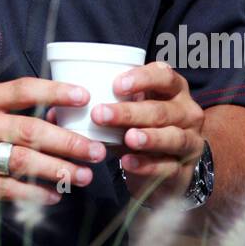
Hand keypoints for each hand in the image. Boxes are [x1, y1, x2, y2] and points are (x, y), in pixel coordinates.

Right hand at [0, 78, 107, 214]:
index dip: (55, 91)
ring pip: (19, 160)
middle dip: (67, 140)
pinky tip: (50, 198)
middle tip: (95, 149)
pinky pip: (1, 190)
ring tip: (82, 176)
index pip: (21, 90)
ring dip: (56, 169)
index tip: (84, 95)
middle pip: (28, 129)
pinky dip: (30, 194)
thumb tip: (51, 117)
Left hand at [55, 60, 204, 204]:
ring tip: (127, 138)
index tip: (116, 84)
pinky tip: (128, 163)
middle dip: (131, 111)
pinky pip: (168, 166)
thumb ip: (101, 108)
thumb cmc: (143, 128)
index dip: (143, 78)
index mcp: (173, 90)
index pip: (165, 76)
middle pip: (162, 109)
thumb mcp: (129, 112)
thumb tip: (55, 111)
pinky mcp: (185, 170)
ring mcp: (190, 141)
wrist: (170, 166)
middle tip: (100, 114)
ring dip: (148, 137)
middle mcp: (187, 112)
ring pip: (172, 137)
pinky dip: (147, 165)